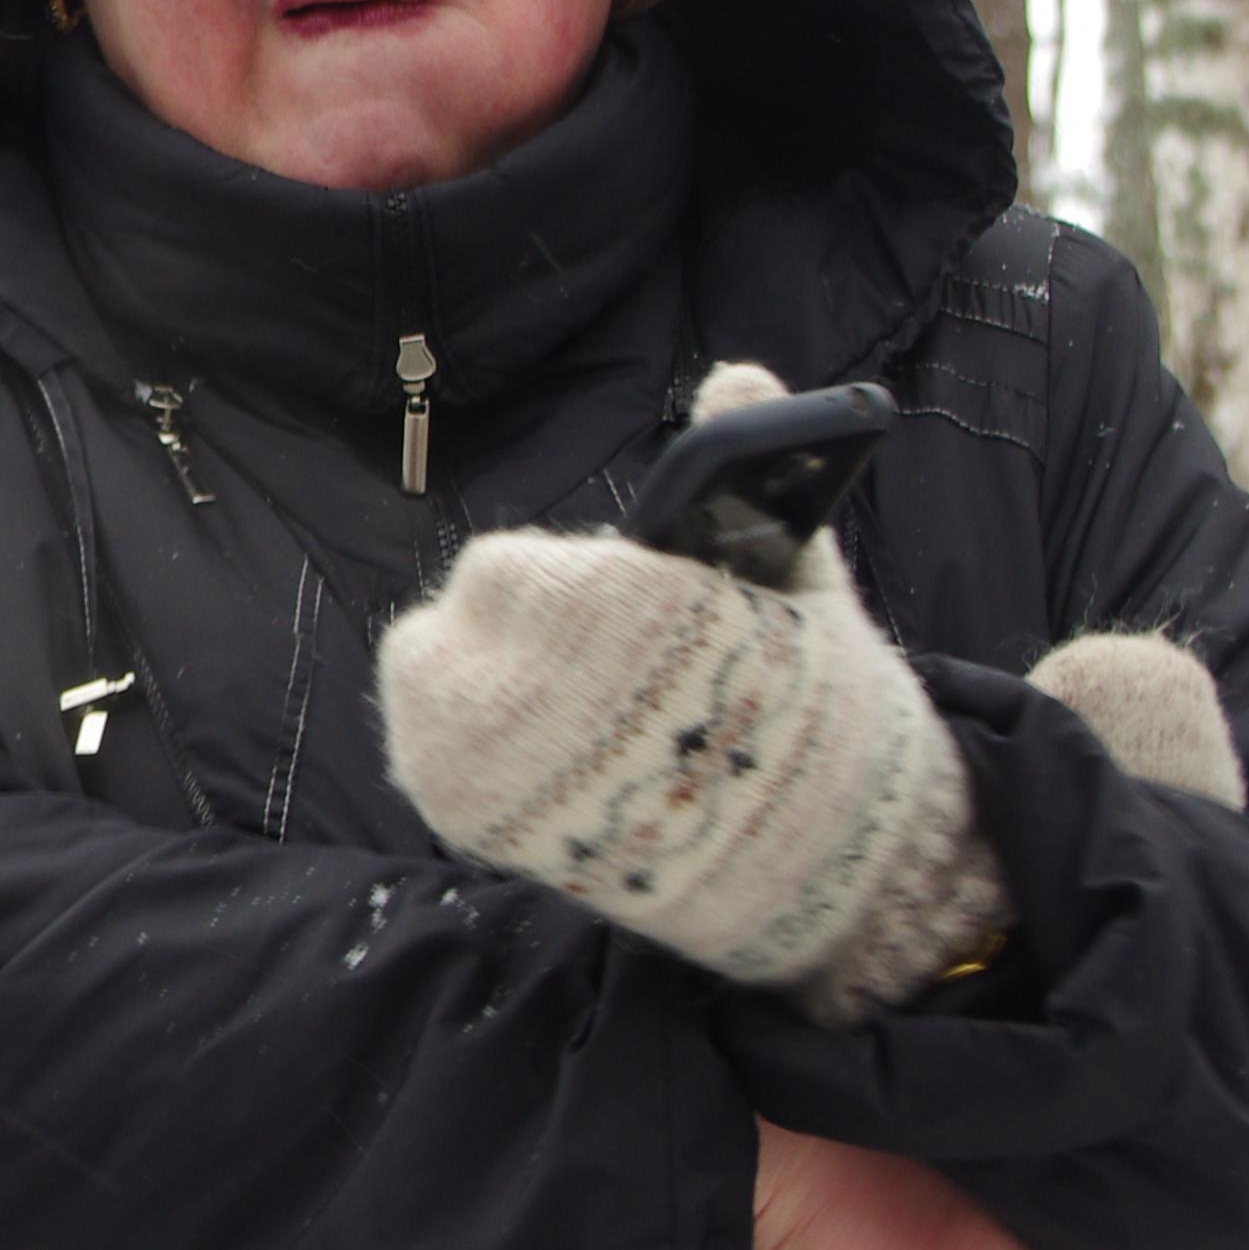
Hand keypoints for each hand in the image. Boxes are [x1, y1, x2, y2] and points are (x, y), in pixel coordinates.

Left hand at [377, 365, 1005, 1020]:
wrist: (827, 873)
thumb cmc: (815, 712)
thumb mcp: (798, 585)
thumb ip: (750, 479)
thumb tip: (738, 376)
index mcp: (629, 619)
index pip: (520, 571)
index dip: (571, 583)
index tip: (615, 602)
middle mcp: (548, 687)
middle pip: (476, 606)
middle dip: (531, 616)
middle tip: (591, 646)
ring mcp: (496, 763)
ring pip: (427, 662)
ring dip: (480, 664)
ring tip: (554, 690)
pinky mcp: (468, 820)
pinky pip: (420, 740)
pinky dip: (460, 733)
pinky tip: (525, 743)